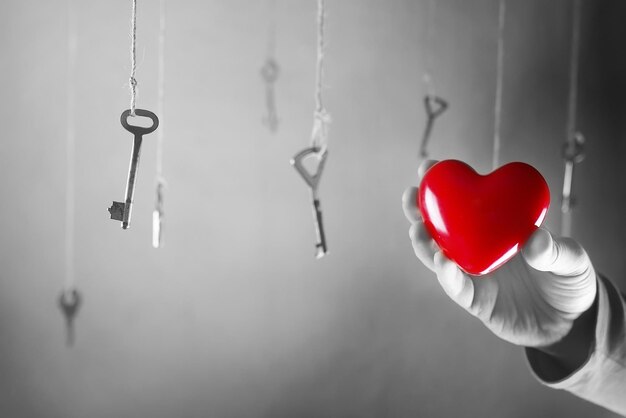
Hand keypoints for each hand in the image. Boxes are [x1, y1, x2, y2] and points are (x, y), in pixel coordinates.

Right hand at [403, 160, 596, 352]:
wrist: (572, 324)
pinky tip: (442, 262)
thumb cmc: (569, 281)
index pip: (465, 203)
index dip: (444, 185)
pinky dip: (447, 276)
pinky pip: (457, 288)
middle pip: (440, 228)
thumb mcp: (572, 260)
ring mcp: (473, 275)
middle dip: (419, 211)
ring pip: (438, 257)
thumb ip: (555, 250)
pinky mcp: (476, 301)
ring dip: (424, 243)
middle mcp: (476, 249)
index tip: (428, 167)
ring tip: (417, 231)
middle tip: (411, 196)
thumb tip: (534, 240)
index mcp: (494, 229)